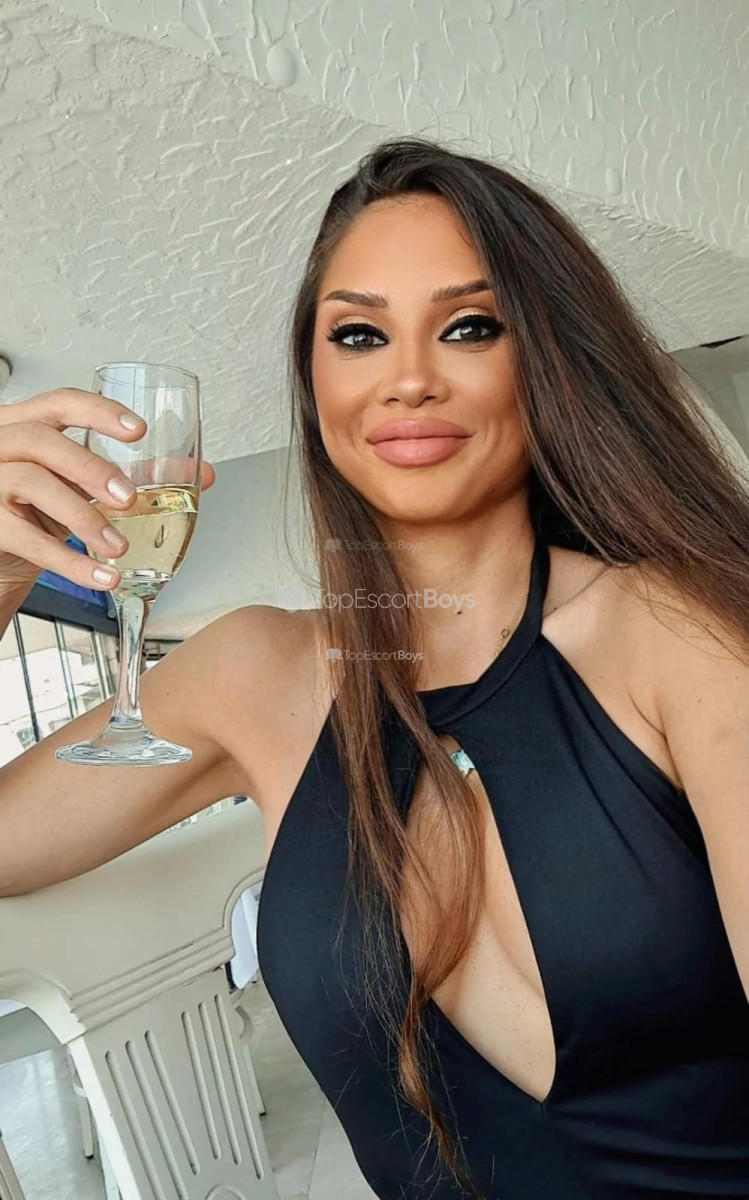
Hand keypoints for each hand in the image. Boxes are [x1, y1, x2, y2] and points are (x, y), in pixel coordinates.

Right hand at [0, 387, 214, 592]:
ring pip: (32, 483)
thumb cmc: (40, 511)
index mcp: (26, 425)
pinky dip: (71, 562)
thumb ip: (136, 475)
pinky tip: (102, 575)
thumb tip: (201, 474)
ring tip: (119, 545)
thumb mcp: (82, 486)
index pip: (59, 403)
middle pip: (42, 440)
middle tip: (129, 498)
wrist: (3, 556)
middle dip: (91, 468)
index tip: (137, 430)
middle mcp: (1, 445)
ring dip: (85, 517)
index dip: (98, 411)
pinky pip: (29, 540)